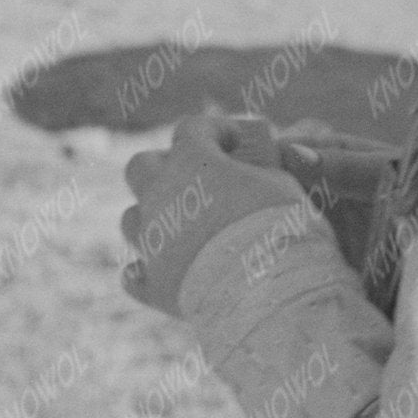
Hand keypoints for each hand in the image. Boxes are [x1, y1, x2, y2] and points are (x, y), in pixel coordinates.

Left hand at [121, 116, 318, 318]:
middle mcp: (160, 196)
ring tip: (182, 227)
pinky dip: (145, 272)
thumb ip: (262, 170)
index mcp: (193, 162)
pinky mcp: (153, 284)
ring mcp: (151, 241)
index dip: (214, 130)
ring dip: (152, 218)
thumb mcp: (285, 184)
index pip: (193, 129)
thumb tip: (257, 170)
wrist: (270, 288)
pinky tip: (160, 272)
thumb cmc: (284, 227)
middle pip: (141, 167)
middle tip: (194, 178)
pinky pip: (134, 276)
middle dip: (164, 166)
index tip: (233, 140)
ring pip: (133, 219)